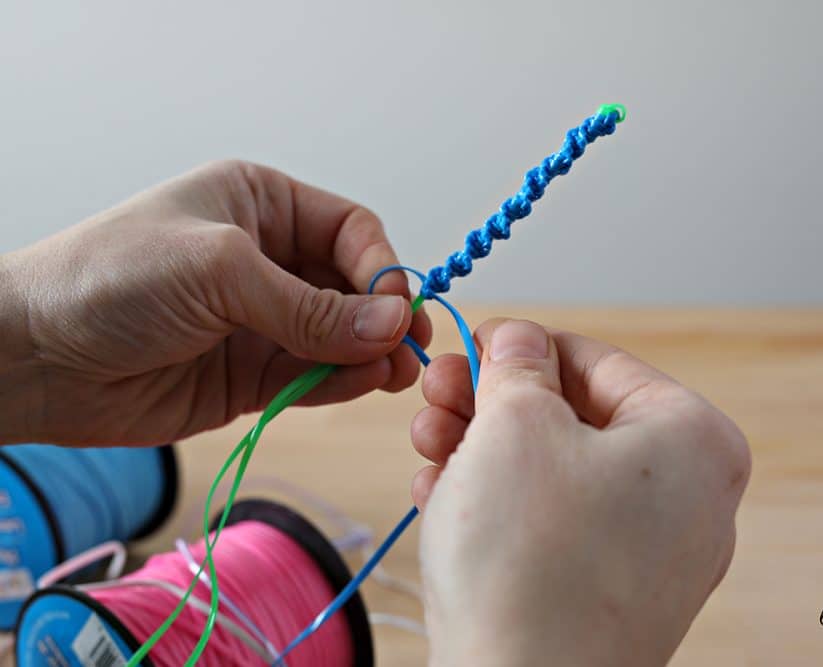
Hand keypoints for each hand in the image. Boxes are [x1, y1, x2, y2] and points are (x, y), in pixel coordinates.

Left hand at [0, 160, 429, 444]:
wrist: (30, 357)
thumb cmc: (110, 280)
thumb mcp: (218, 271)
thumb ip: (308, 306)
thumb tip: (392, 326)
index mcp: (259, 205)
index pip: (350, 231)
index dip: (380, 267)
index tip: (396, 307)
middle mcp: (267, 260)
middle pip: (353, 287)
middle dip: (383, 316)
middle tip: (410, 347)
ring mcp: (260, 320)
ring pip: (339, 336)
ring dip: (370, 354)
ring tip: (394, 373)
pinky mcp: (250, 375)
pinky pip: (312, 376)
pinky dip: (340, 382)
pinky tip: (362, 384)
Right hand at [411, 319, 749, 666]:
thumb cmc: (530, 561)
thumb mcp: (514, 425)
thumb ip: (516, 364)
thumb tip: (518, 340)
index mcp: (693, 439)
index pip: (598, 361)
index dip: (523, 346)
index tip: (472, 346)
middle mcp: (690, 498)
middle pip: (575, 418)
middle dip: (493, 404)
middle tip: (438, 396)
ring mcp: (653, 555)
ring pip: (559, 472)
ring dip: (485, 451)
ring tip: (429, 447)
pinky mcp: (611, 596)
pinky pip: (557, 526)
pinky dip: (501, 504)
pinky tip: (443, 495)